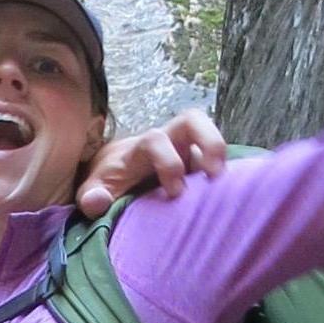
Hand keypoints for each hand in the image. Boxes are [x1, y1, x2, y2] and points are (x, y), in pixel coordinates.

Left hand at [76, 108, 231, 213]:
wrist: (118, 173)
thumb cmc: (108, 182)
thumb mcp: (95, 190)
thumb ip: (91, 196)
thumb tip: (96, 202)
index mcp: (141, 148)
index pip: (155, 140)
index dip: (168, 162)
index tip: (175, 191)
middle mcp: (168, 141)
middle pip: (192, 120)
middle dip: (208, 140)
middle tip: (215, 172)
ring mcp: (188, 149)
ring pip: (210, 134)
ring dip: (222, 152)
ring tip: (229, 182)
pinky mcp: (200, 162)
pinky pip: (218, 157)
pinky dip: (228, 170)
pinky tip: (232, 192)